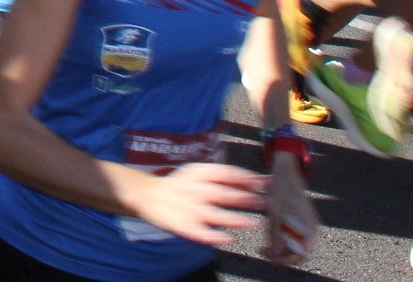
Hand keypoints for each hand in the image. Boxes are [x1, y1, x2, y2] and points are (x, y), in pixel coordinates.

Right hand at [125, 163, 265, 246]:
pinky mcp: (181, 225)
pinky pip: (198, 232)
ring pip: (213, 214)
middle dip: (244, 198)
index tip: (264, 183)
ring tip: (252, 223)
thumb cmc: (182, 184)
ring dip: (233, 219)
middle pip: (222, 194)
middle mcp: (194, 189)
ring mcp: (188, 208)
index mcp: (199, 173)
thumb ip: (227, 177)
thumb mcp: (200, 173)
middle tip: (263, 203)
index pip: (225, 173)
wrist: (148, 195)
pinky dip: (212, 236)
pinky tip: (225, 239)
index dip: (245, 177)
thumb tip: (260, 180)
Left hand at [262, 153, 316, 266]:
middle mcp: (311, 229)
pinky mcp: (300, 219)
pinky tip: (269, 229)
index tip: (269, 256)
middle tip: (262, 250)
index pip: (302, 256)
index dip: (285, 260)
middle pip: (298, 252)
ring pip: (293, 244)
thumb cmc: (280, 189)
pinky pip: (291, 234)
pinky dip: (281, 236)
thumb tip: (277, 255)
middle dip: (281, 254)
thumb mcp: (274, 212)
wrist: (285, 170)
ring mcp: (306, 224)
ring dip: (279, 246)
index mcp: (308, 228)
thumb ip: (276, 235)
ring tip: (263, 241)